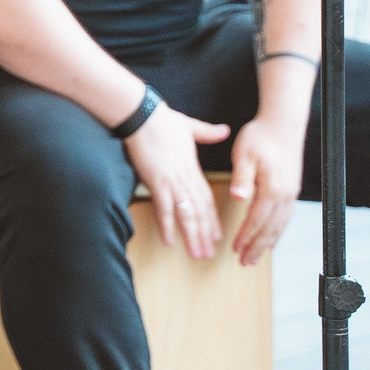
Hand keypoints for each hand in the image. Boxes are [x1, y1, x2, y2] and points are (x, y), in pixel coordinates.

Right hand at [123, 105, 230, 259]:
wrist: (144, 115)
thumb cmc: (164, 119)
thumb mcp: (190, 126)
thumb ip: (208, 132)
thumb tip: (225, 130)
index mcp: (193, 168)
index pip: (207, 199)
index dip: (212, 219)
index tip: (217, 236)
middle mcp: (185, 178)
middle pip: (200, 212)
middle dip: (205, 235)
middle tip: (209, 255)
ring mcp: (171, 181)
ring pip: (187, 215)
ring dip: (192, 236)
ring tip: (196, 254)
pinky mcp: (156, 181)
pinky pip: (163, 208)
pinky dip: (167, 226)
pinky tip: (170, 241)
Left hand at [226, 113, 305, 265]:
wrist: (283, 123)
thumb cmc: (261, 136)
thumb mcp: (244, 154)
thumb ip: (242, 177)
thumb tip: (237, 196)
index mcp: (272, 187)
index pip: (257, 219)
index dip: (246, 236)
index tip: (235, 249)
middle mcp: (285, 194)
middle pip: (271, 228)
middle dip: (257, 247)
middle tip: (245, 262)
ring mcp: (291, 193)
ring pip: (280, 225)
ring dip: (268, 242)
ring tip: (256, 257)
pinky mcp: (292, 189)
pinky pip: (285, 217)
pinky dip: (277, 231)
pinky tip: (271, 237)